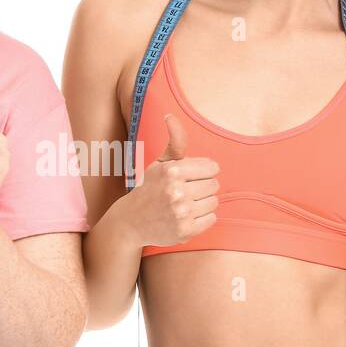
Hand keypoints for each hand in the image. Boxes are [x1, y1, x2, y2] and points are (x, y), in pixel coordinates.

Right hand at [126, 113, 220, 246]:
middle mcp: (176, 191)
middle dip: (202, 187)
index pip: (212, 167)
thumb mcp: (160, 163)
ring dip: (203, 203)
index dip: (203, 172)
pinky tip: (187, 216)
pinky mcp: (185, 231)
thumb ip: (174, 141)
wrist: (131, 222)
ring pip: (214, 202)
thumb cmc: (149, 188)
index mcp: (172, 171)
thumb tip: (169, 115)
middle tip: (185, 192)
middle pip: (214, 185)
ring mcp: (181, 213)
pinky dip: (202, 218)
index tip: (191, 177)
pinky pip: (211, 219)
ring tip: (185, 204)